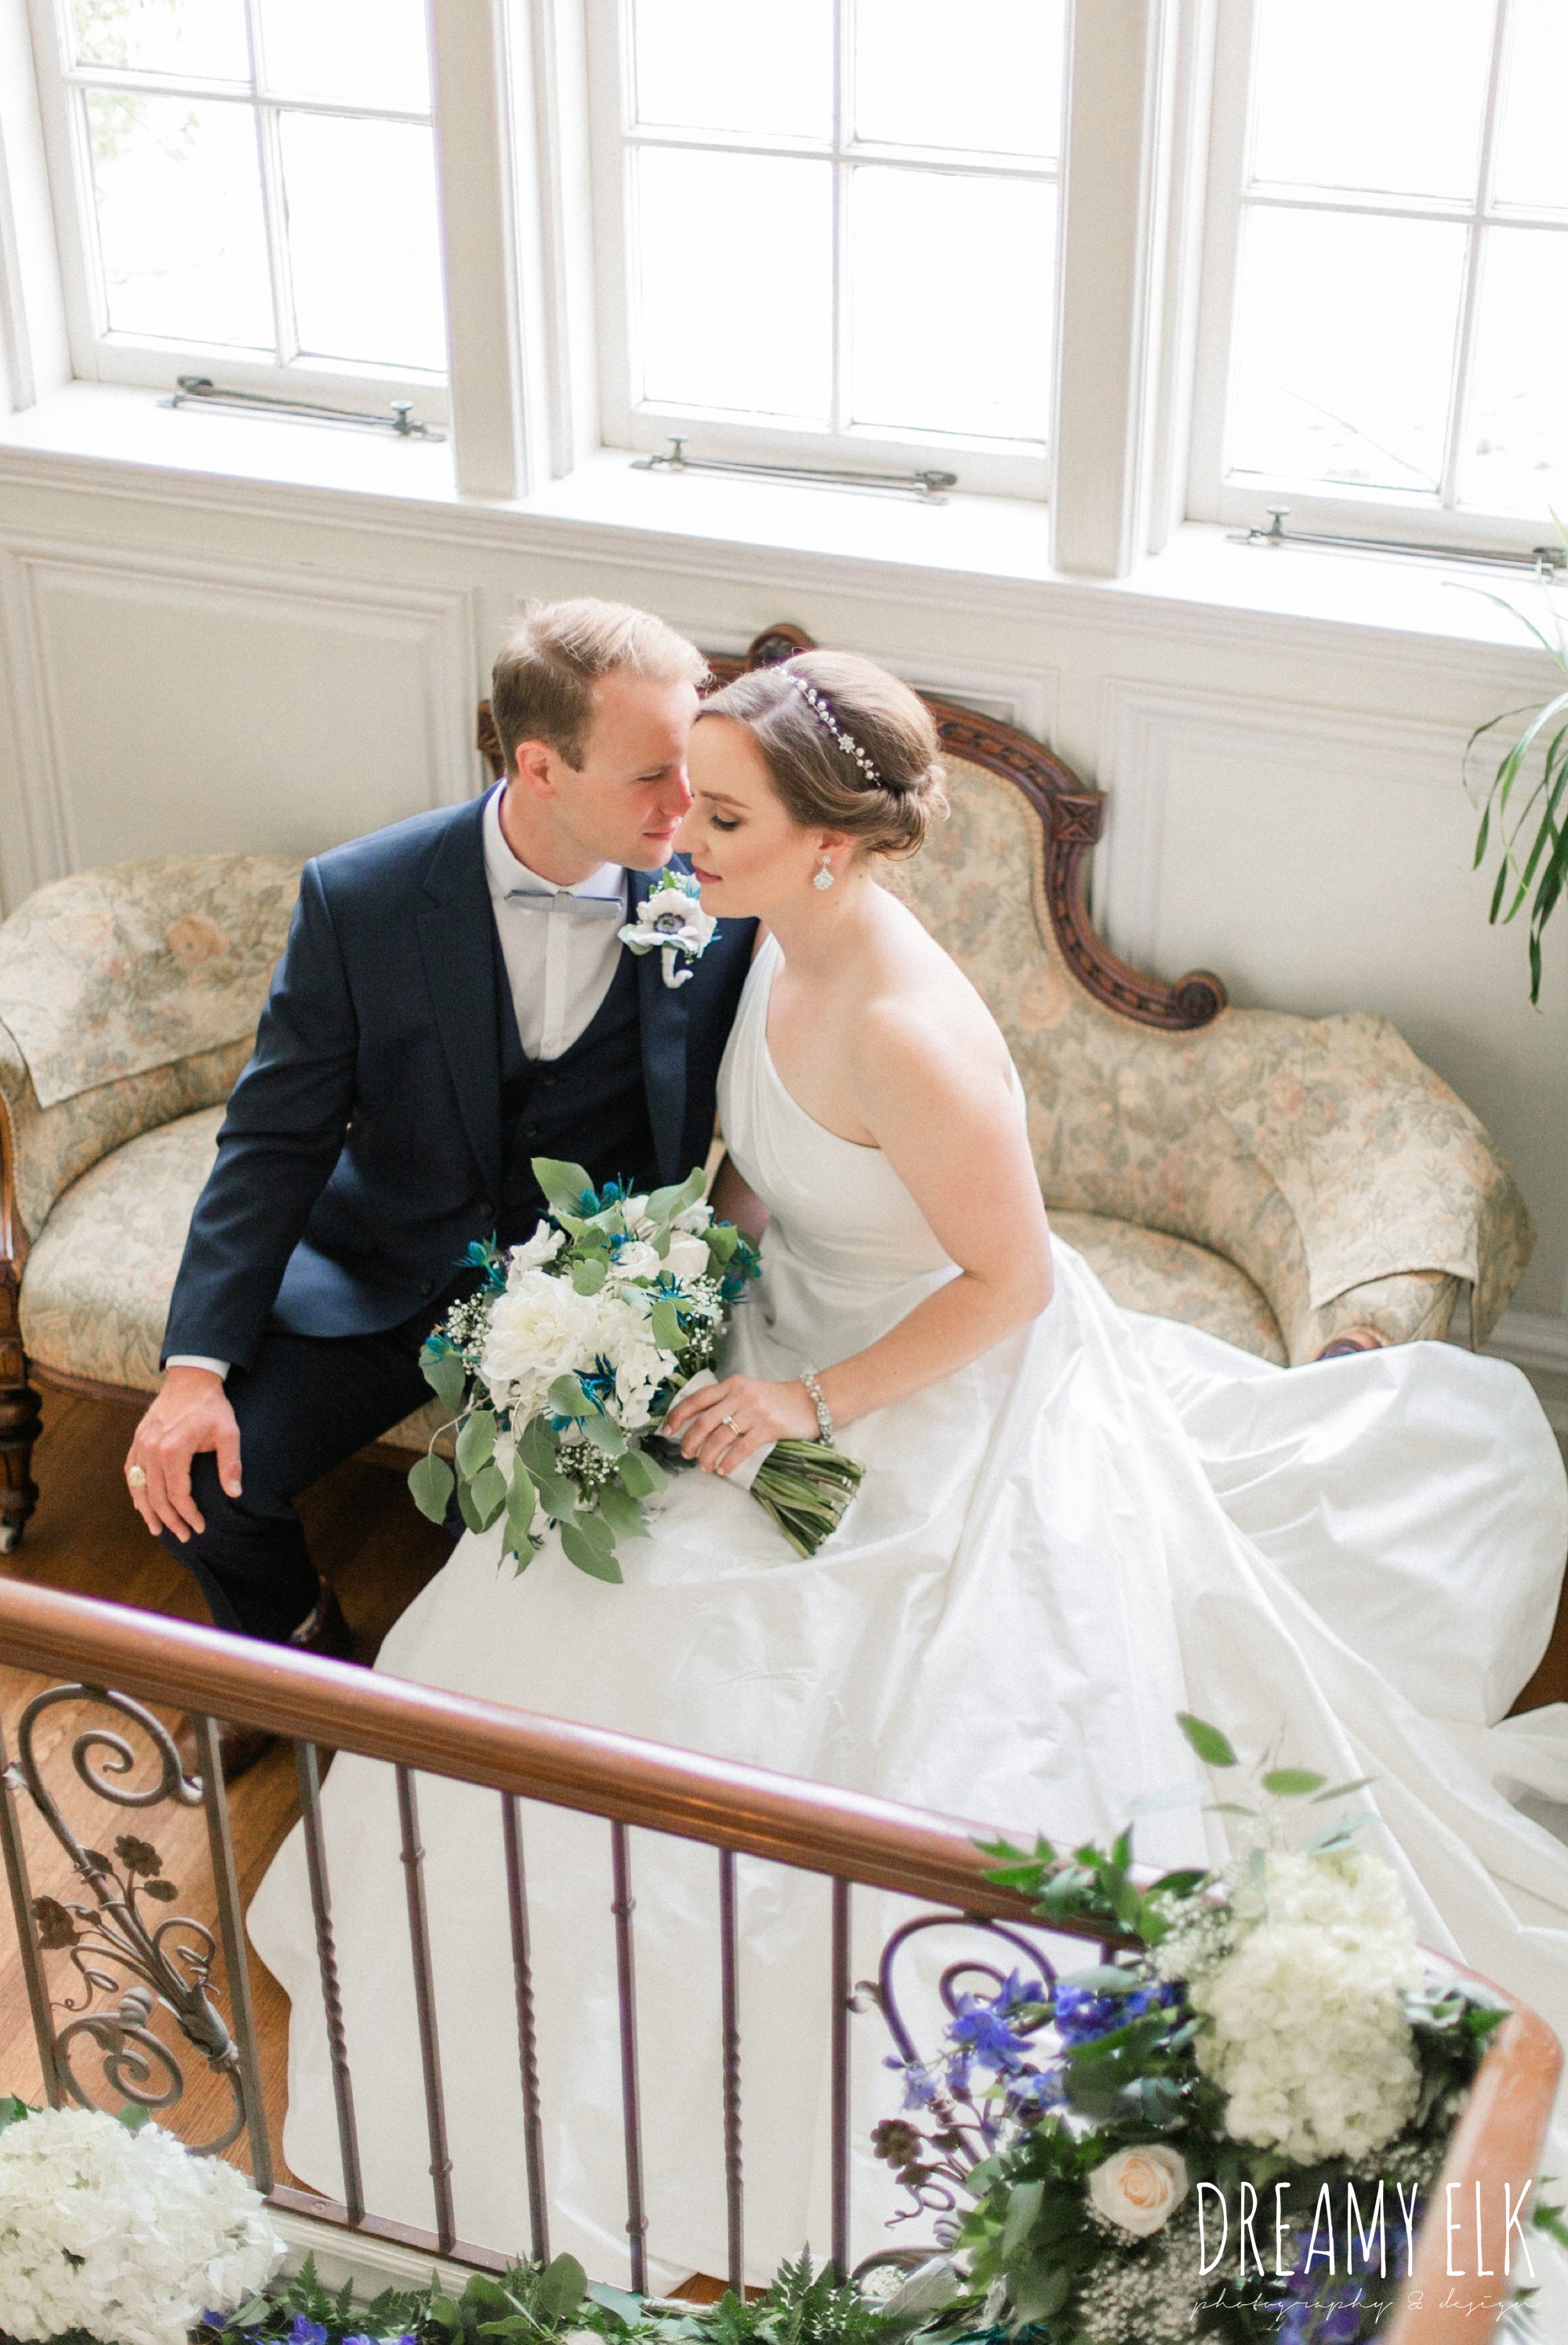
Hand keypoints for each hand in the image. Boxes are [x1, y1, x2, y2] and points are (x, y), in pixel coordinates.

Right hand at [126, 1368, 241, 1541]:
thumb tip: (235, 1494)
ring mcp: (141, 1444)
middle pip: (156, 1496)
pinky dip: (135, 1490)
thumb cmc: (212, 1406)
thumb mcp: (229, 1432)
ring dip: (148, 1511)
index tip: (200, 1528)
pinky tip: (142, 1504)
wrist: (191, 1378)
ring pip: (138, 1487)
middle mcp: (151, 1450)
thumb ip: (230, 1464)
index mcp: (173, 1450)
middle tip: (184, 1536)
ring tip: (157, 1530)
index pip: (178, 1495)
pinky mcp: (137, 1439)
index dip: (188, 1515)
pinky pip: (130, 1471)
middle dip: (170, 1520)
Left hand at [664, 1374, 817, 1476]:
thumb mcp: (747, 1392)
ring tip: (703, 1466)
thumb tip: (696, 1425)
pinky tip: (724, 1470)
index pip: (696, 1399)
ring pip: (721, 1437)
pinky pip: (742, 1448)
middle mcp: (741, 1395)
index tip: (667, 1431)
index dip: (677, 1415)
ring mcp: (755, 1411)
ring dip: (707, 1455)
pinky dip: (729, 1462)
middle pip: (704, 1421)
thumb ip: (725, 1402)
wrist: (810, 1401)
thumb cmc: (775, 1400)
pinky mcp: (769, 1427)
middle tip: (686, 1454)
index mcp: (732, 1385)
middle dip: (690, 1441)